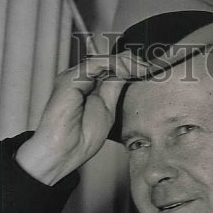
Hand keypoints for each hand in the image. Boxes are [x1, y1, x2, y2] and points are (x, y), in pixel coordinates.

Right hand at [15, 53, 147, 184]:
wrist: (65, 151)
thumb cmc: (81, 138)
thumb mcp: (107, 110)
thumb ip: (113, 88)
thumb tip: (126, 72)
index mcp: (87, 87)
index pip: (109, 69)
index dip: (128, 67)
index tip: (147, 70)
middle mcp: (80, 79)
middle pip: (107, 62)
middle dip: (130, 62)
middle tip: (147, 67)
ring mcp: (74, 77)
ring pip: (103, 61)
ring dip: (125, 62)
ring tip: (140, 68)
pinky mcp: (71, 78)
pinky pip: (96, 64)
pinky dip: (114, 65)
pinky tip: (127, 70)